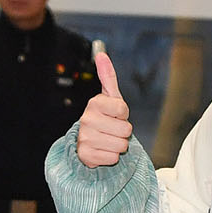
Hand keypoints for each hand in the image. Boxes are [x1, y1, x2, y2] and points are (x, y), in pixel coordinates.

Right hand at [75, 50, 132, 167]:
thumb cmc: (105, 117)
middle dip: (123, 132)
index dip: (124, 114)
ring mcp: (85, 138)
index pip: (123, 110)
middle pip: (125, 130)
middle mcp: (86, 120)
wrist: (90, 142)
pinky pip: (113, 158)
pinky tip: (102, 150)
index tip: (115, 114)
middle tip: (112, 129)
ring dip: (118, 144)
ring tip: (108, 139)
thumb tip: (102, 54)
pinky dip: (111, 157)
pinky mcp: (86, 155)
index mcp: (94, 104)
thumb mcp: (109, 97)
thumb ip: (108, 76)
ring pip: (121, 145)